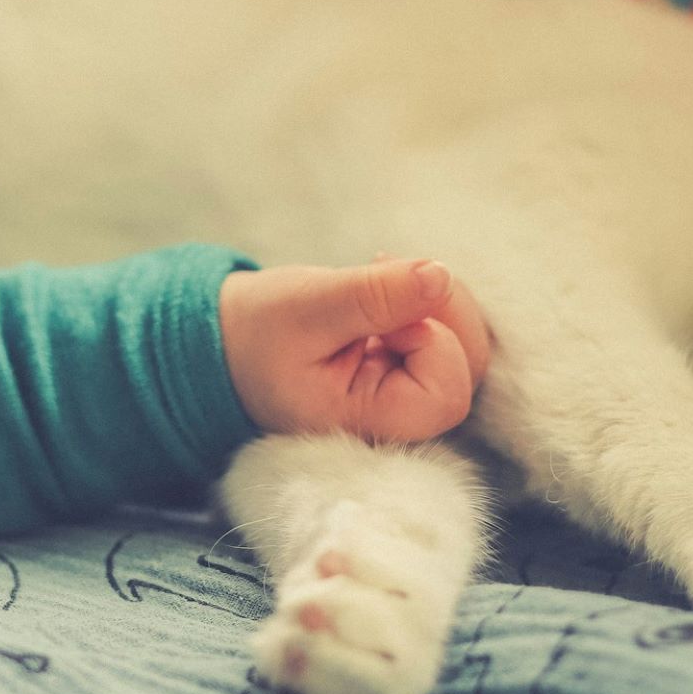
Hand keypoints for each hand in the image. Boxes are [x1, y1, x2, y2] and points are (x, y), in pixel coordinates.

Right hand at [219, 257, 493, 442]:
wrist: (225, 342)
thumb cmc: (254, 332)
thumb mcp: (306, 307)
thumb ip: (373, 296)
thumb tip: (439, 276)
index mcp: (366, 425)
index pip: (446, 394)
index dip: (432, 341)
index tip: (380, 318)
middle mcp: (394, 419)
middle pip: (467, 368)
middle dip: (442, 307)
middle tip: (382, 269)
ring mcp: (403, 394)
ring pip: (465, 347)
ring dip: (436, 298)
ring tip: (380, 271)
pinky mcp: (404, 370)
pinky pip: (447, 335)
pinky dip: (427, 301)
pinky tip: (385, 286)